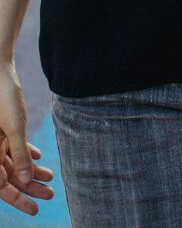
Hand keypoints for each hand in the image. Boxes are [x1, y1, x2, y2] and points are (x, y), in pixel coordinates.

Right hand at [1, 61, 55, 215]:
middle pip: (10, 176)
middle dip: (29, 188)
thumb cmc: (4, 98)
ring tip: (52, 178)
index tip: (35, 208)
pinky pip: (13, 147)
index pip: (1, 185)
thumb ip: (19, 153)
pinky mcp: (3, 129)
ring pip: (14, 162)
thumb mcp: (15, 126)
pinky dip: (26, 153)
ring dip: (32, 171)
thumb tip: (26, 179)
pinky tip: (40, 158)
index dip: (17, 198)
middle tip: (50, 195)